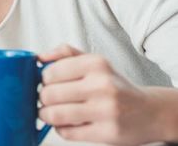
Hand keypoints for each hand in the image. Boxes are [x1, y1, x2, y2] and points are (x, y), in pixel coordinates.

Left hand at [38, 44, 162, 145]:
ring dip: (46, 115)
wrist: (149, 112)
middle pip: (49, 94)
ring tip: (51, 112)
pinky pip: (67, 133)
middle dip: (42, 98)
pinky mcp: (108, 133)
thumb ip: (65, 54)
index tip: (47, 83)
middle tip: (47, 100)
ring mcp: (106, 110)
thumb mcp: (94, 62)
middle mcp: (103, 85)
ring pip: (55, 114)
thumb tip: (39, 57)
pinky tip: (68, 123)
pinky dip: (60, 128)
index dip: (43, 80)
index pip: (50, 72)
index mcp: (96, 64)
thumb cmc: (114, 86)